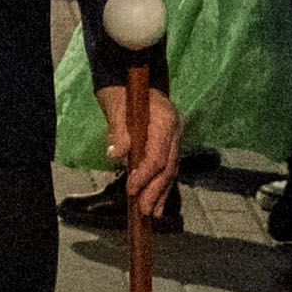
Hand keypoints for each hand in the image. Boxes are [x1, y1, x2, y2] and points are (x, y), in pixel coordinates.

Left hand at [96, 83, 182, 218]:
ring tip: (152, 214)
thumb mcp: (116, 105)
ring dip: (161, 193)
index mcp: (165, 119)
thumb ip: (118, 130)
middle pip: (168, 166)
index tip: (131, 188)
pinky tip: (157, 204)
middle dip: (155, 190)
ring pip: (171, 170)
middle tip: (143, 210)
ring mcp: (175, 138)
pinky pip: (167, 168)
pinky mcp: (169, 145)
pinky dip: (162, 186)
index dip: (146, 174)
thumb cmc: (122, 91)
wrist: (132, 77)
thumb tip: (117, 154)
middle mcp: (175, 130)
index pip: (159, 153)